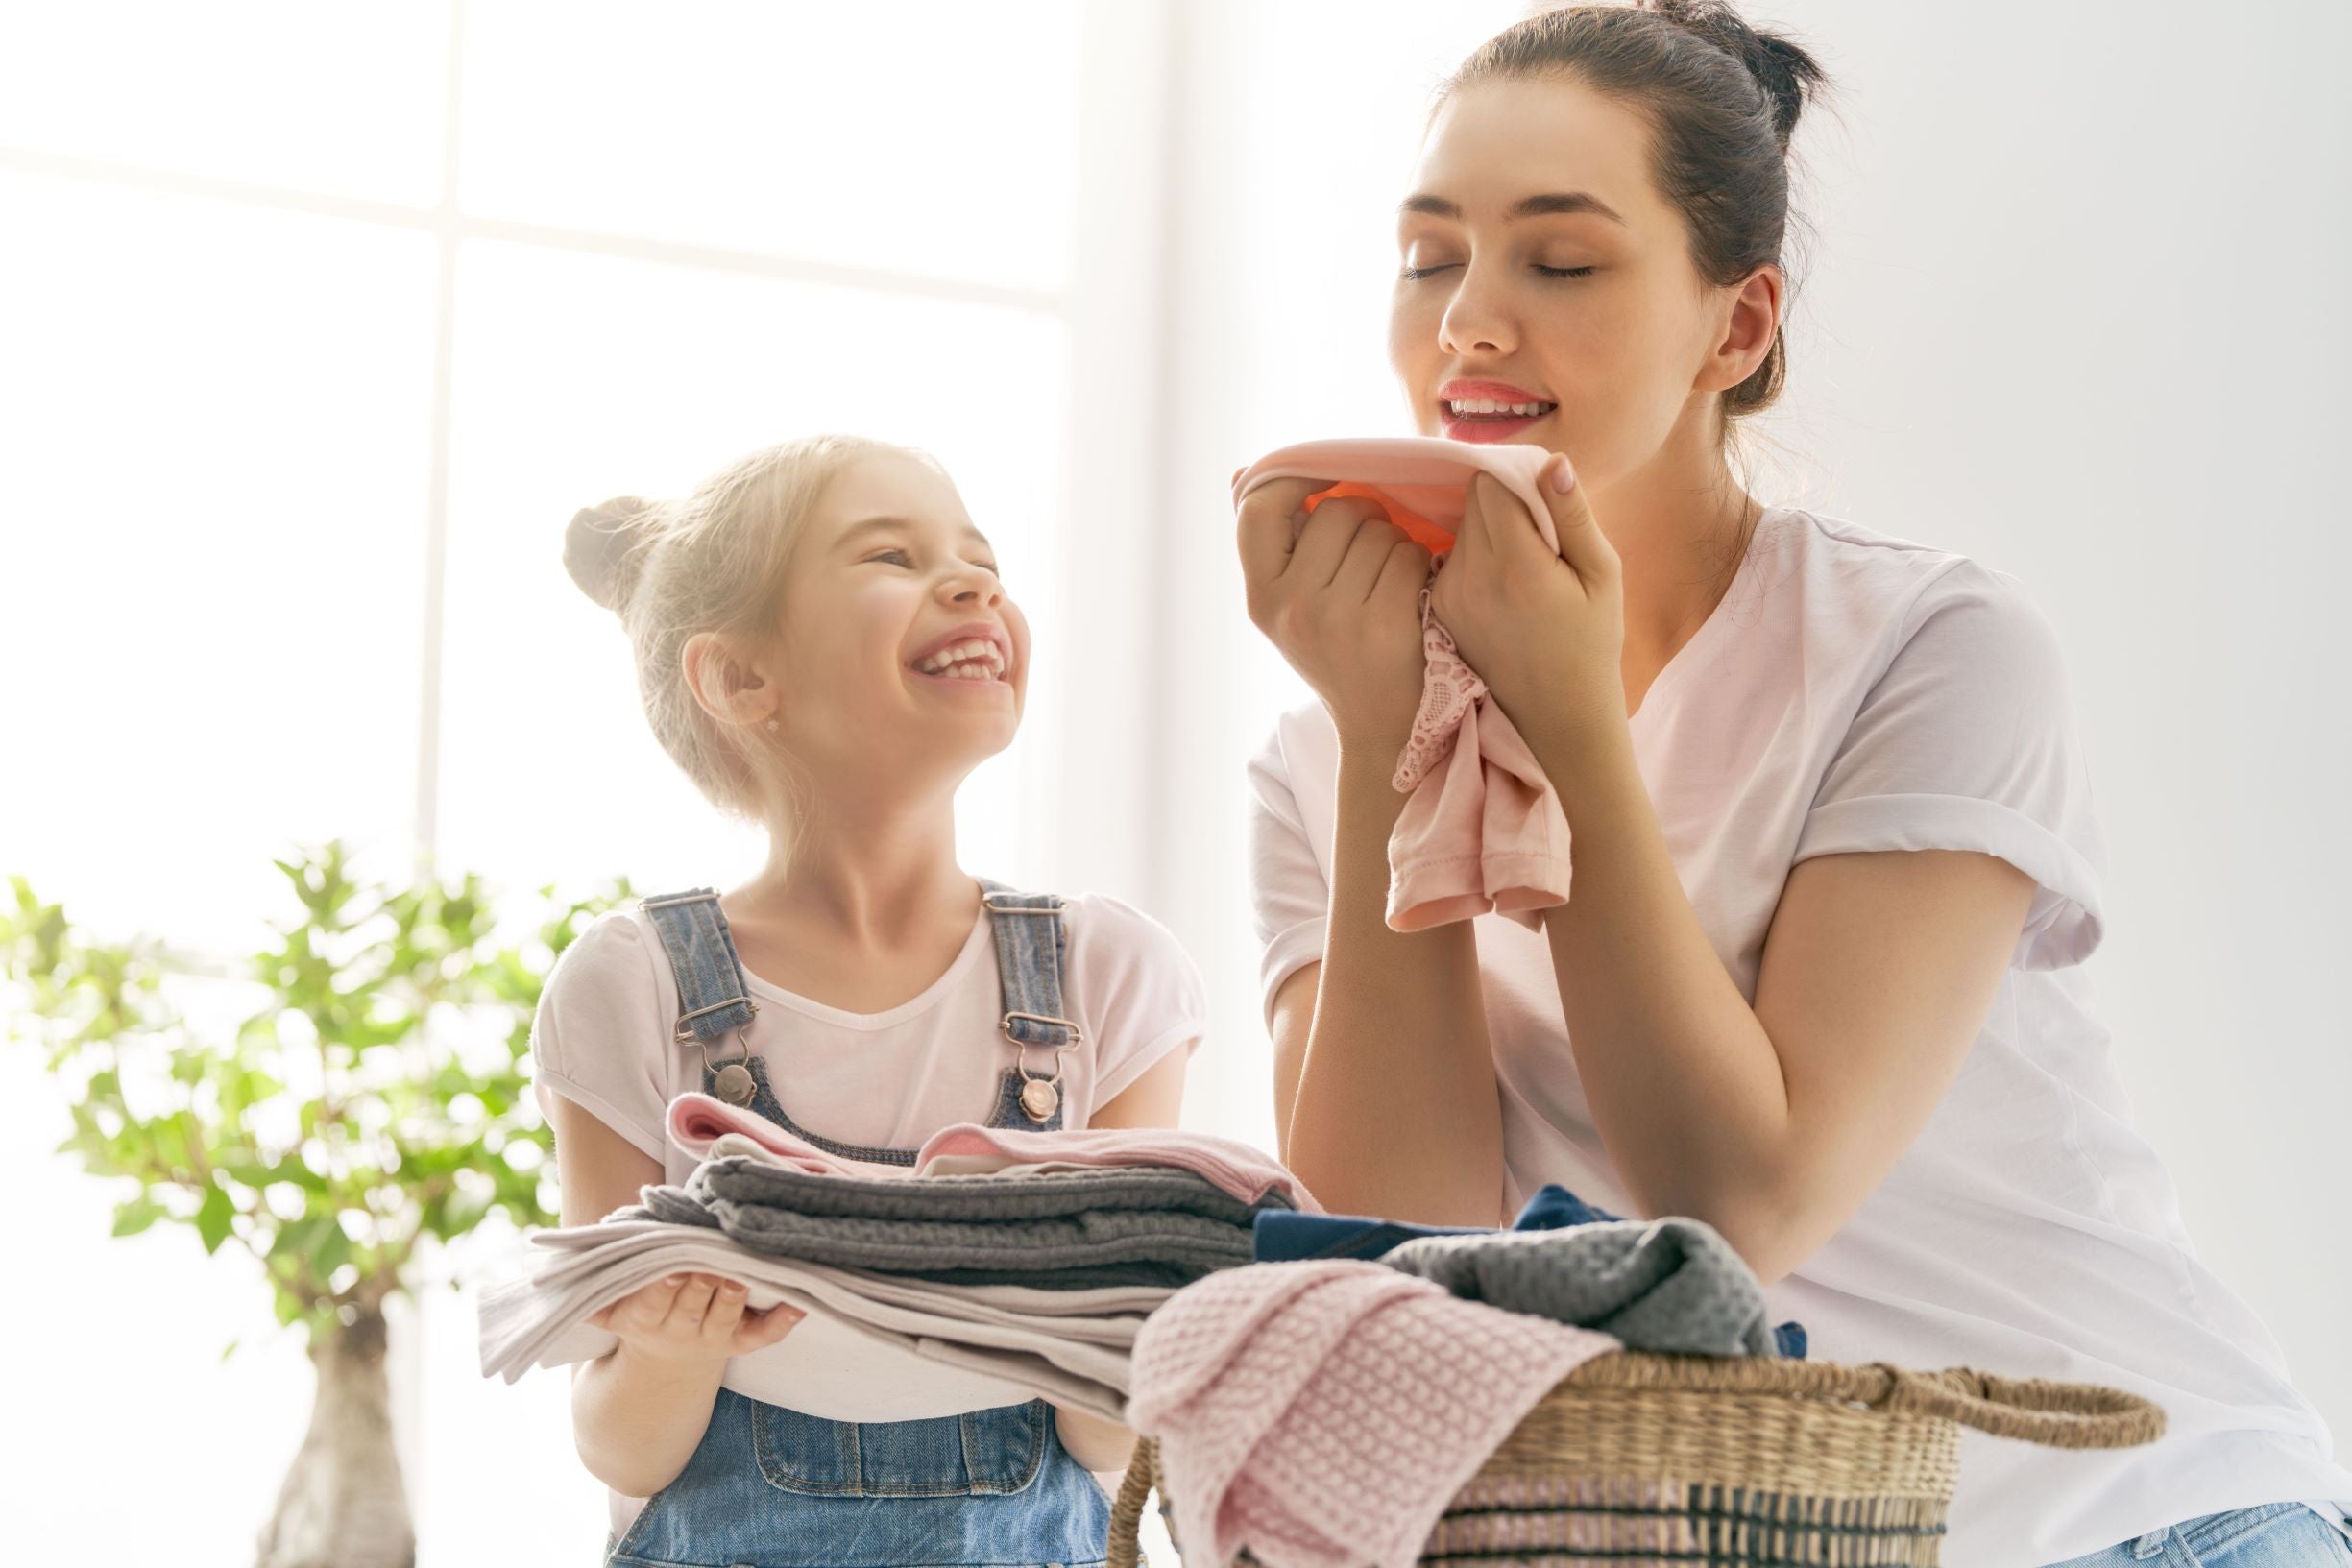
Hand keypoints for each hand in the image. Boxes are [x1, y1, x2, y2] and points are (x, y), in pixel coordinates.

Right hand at [587, 1272, 804, 1367]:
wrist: (661, 1369)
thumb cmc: (638, 1314)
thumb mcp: (610, 1309)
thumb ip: (597, 1289)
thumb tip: (564, 1268)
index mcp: (646, 1317)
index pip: (654, 1300)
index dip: (663, 1285)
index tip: (670, 1266)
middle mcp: (681, 1329)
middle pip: (694, 1304)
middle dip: (702, 1281)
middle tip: (713, 1259)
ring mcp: (714, 1337)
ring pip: (727, 1315)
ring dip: (736, 1295)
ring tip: (747, 1274)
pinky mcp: (740, 1341)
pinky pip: (763, 1336)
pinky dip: (782, 1321)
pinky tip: (799, 1304)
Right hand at [1237, 475, 1432, 751]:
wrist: (1382, 728)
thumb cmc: (1339, 654)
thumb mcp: (1291, 606)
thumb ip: (1273, 544)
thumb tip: (1241, 474)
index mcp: (1261, 598)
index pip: (1259, 510)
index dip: (1292, 479)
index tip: (1321, 478)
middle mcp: (1291, 608)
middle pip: (1335, 511)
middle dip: (1364, 516)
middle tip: (1373, 547)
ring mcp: (1335, 619)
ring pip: (1378, 531)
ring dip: (1397, 543)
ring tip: (1392, 577)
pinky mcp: (1382, 627)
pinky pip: (1408, 557)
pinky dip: (1420, 566)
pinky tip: (1415, 591)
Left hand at [1428, 454, 1623, 744]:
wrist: (1558, 715)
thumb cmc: (1592, 643)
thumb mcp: (1602, 575)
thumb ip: (1573, 515)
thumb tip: (1551, 462)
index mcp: (1515, 565)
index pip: (1492, 484)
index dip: (1520, 480)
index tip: (1546, 500)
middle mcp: (1470, 577)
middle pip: (1473, 501)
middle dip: (1505, 502)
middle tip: (1541, 534)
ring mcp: (1448, 595)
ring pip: (1461, 527)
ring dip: (1490, 530)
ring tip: (1525, 565)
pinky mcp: (1438, 609)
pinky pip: (1452, 557)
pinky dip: (1476, 557)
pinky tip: (1505, 588)